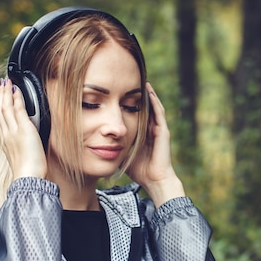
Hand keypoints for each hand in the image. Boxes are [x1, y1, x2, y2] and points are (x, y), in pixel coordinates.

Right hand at [0, 78, 46, 179]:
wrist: (27, 177)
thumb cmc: (28, 172)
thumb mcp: (20, 158)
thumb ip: (19, 149)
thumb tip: (25, 144)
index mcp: (5, 142)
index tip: (0, 100)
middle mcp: (6, 134)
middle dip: (0, 96)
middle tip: (1, 84)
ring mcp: (13, 131)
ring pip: (6, 107)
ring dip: (6, 93)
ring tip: (7, 82)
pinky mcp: (23, 129)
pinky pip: (18, 109)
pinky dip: (17, 98)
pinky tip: (17, 90)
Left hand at [126, 83, 184, 206]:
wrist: (154, 180)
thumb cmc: (140, 171)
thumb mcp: (123, 155)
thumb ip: (114, 148)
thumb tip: (98, 145)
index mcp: (143, 134)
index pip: (136, 114)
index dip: (130, 104)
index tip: (121, 93)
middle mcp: (151, 130)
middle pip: (145, 107)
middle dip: (139, 95)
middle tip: (131, 81)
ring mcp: (158, 129)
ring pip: (153, 107)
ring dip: (148, 94)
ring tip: (142, 80)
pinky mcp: (163, 131)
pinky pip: (159, 112)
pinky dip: (154, 101)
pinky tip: (149, 90)